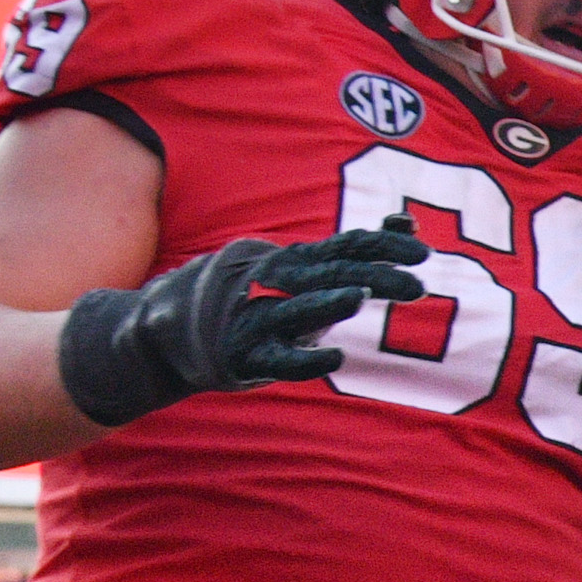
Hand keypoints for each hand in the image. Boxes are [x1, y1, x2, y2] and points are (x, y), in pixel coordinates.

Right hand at [55, 222, 428, 427]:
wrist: (159, 333)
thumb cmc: (245, 297)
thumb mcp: (295, 269)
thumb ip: (351, 252)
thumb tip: (407, 222)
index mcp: (287, 261)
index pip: (342, 246)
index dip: (381, 246)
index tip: (423, 251)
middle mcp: (268, 283)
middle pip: (325, 274)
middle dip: (371, 276)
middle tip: (418, 283)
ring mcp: (251, 319)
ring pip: (293, 310)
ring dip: (325, 303)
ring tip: (359, 297)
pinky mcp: (239, 357)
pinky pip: (276, 360)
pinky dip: (304, 360)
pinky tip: (335, 360)